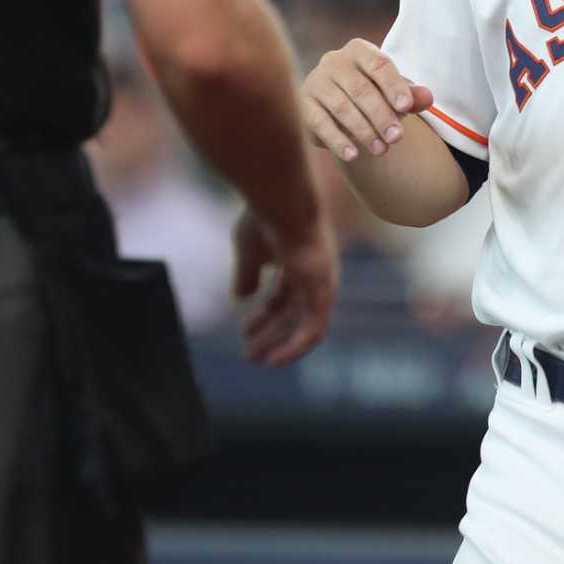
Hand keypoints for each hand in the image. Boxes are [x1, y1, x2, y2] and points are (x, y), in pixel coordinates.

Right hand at [230, 207, 336, 366]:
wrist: (282, 202)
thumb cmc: (264, 218)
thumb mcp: (249, 250)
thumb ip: (247, 273)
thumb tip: (241, 297)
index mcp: (297, 261)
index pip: (283, 296)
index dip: (264, 316)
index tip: (244, 331)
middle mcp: (314, 274)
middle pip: (292, 312)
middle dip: (270, 334)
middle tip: (249, 354)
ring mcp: (321, 282)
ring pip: (303, 324)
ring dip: (282, 345)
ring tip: (260, 361)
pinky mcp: (323, 291)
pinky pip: (314, 329)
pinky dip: (296, 347)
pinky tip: (276, 359)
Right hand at [301, 38, 434, 163]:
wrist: (335, 107)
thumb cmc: (371, 95)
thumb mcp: (392, 93)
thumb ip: (411, 95)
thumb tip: (427, 97)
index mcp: (359, 50)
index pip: (379, 64)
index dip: (394, 85)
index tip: (407, 107)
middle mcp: (334, 61)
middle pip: (360, 89)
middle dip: (381, 115)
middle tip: (397, 138)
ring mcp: (316, 81)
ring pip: (341, 107)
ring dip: (363, 131)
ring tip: (381, 150)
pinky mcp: (303, 104)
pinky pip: (320, 122)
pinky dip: (337, 140)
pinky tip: (353, 155)